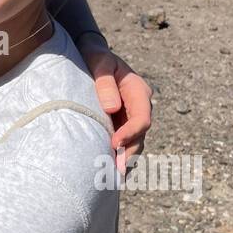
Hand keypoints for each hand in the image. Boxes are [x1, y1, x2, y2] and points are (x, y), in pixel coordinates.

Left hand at [80, 45, 150, 174]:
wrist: (90, 54)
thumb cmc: (94, 56)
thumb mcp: (99, 61)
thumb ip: (105, 83)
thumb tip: (112, 108)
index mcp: (138, 91)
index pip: (141, 118)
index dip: (130, 133)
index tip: (115, 144)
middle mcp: (139, 106)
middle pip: (140, 135)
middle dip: (130, 154)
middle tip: (117, 172)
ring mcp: (130, 116)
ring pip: (134, 142)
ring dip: (126, 160)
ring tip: (113, 178)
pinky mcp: (120, 123)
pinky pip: (124, 143)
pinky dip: (119, 157)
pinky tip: (109, 172)